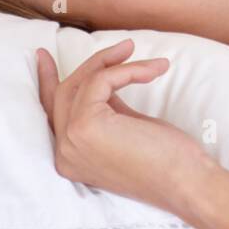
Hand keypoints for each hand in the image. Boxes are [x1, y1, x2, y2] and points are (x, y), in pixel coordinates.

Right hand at [35, 38, 209, 216]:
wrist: (185, 181)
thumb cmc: (166, 158)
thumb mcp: (126, 128)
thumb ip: (107, 109)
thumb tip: (102, 80)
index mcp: (71, 158)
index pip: (52, 114)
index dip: (47, 82)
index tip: (43, 55)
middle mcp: (64, 154)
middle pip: (65, 93)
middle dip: (92, 64)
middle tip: (123, 47)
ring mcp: (70, 142)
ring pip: (81, 83)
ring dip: (114, 63)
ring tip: (144, 57)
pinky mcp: (85, 126)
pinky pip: (100, 81)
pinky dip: (126, 70)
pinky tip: (152, 70)